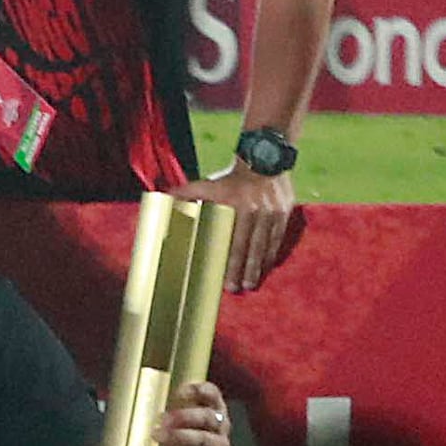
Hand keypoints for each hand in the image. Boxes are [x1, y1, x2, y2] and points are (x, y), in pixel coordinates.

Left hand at [146, 377, 234, 445]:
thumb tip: (127, 397)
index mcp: (212, 408)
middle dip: (184, 416)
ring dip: (180, 436)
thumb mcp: (172, 422)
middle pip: (208, 416)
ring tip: (157, 437)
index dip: (198, 390)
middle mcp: (221, 425)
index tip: (177, 392)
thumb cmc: (174, 441)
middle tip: (162, 420)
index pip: (212, 393)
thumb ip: (162, 409)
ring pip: (204, 438)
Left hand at [182, 163, 295, 290]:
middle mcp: (255, 210)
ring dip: (260, 266)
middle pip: (249, 247)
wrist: (264, 158)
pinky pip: (279, 237)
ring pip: (266, 245)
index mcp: (234, 206)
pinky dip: (272, 253)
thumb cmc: (230, 177)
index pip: (232, 241)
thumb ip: (184, 193)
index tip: (225, 280)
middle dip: (245, 270)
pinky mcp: (285, 211)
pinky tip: (268, 266)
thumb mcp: (206, 183)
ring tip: (253, 282)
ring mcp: (272, 212)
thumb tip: (160, 197)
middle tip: (239, 288)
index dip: (229, 262)